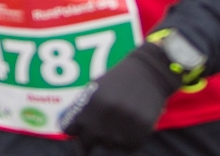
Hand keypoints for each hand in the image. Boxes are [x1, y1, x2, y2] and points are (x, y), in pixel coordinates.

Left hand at [59, 42, 178, 152]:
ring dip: (110, 138)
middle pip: (88, 142)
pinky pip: (128, 147)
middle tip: (98, 131)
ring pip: (109, 146)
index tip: (79, 131)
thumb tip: (71, 130)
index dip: (75, 130)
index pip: (71, 130)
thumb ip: (82, 108)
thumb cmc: (119, 80)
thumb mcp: (96, 88)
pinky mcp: (141, 132)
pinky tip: (130, 126)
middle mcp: (105, 116)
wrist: (149, 72)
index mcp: (91, 103)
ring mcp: (123, 126)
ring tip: (118, 122)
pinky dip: (128, 141)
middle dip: (91, 138)